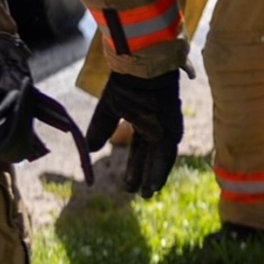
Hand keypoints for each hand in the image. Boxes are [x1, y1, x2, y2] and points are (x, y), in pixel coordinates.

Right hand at [86, 70, 182, 197]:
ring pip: (161, 157)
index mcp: (143, 119)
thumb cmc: (126, 83)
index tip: (128, 184)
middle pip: (151, 155)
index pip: (139, 147)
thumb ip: (101, 128)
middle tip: (141, 194)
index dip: (134, 165)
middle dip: (146, 174)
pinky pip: (168, 153)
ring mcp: (167, 126)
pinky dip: (161, 169)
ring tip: (147, 194)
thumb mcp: (109, 109)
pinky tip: (155, 183)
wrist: (140, 68)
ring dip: (155, 176)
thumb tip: (89, 148)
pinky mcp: (174, 127)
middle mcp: (157, 125)